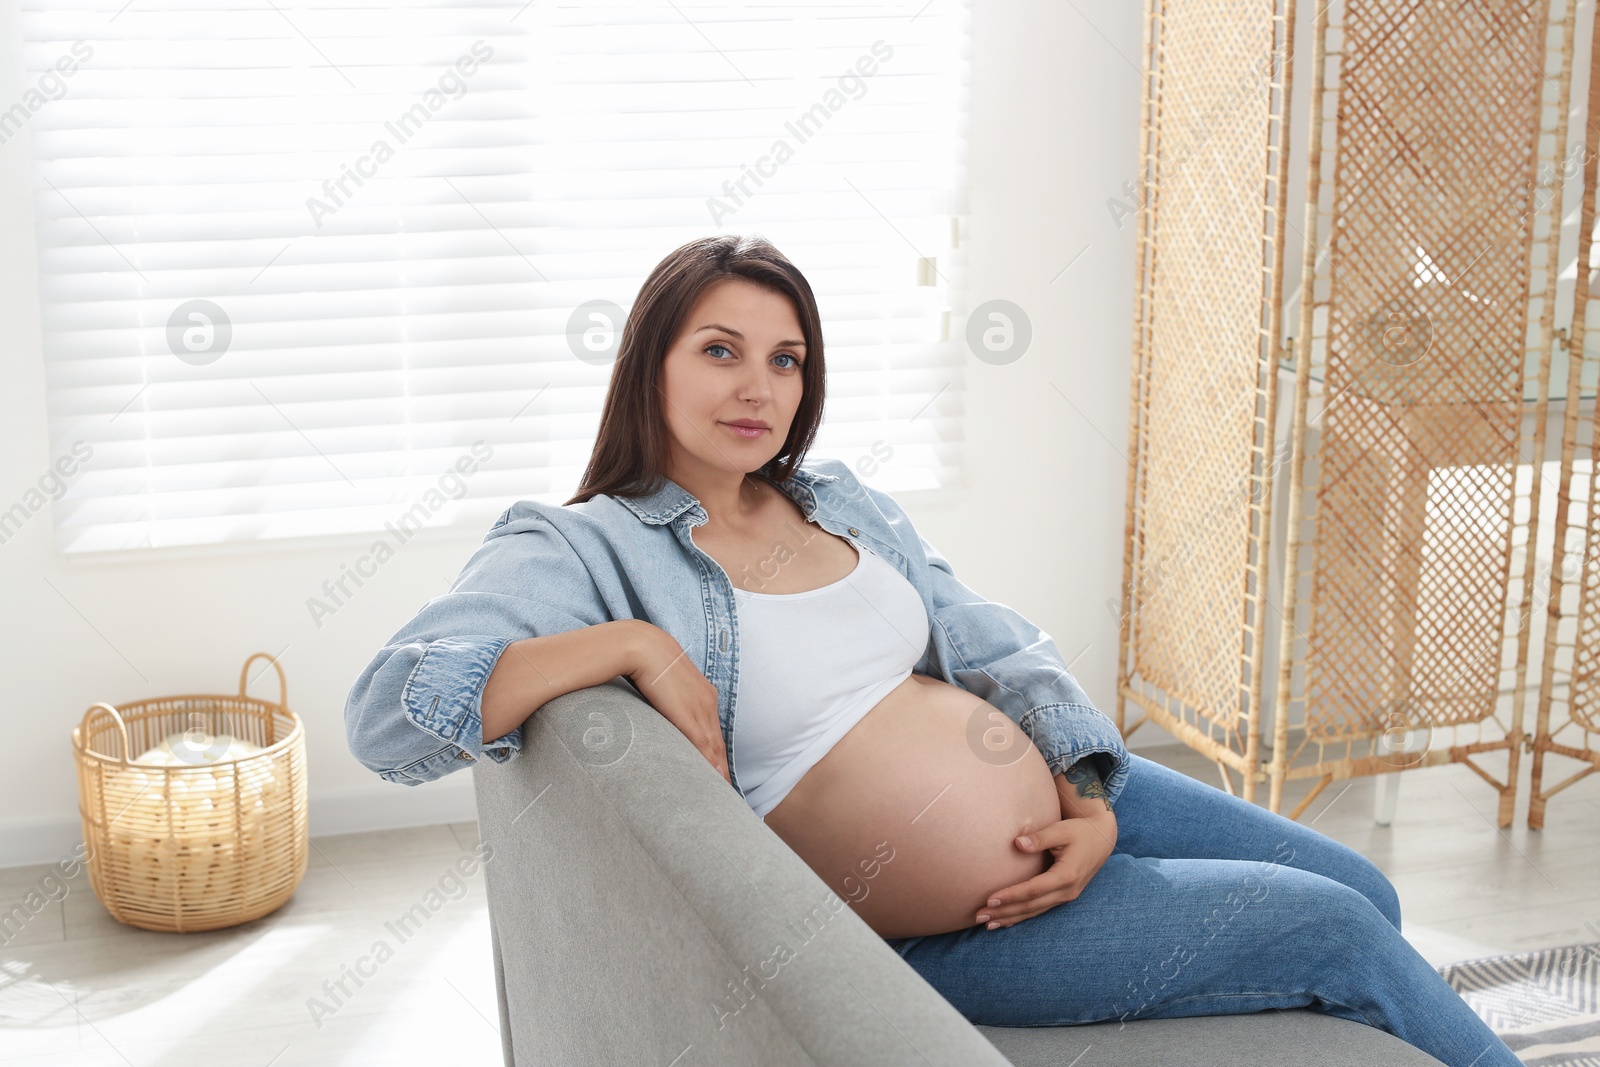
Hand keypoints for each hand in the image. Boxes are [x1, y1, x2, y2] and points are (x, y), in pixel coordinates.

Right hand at [625, 623, 728, 783]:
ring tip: (722, 792)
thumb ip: (664, 696)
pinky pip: (704, 746)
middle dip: (722, 767)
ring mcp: (700, 708)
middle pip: (718, 742)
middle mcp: (707, 701)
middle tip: (727, 790)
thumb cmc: (644, 660)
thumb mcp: (661, 680)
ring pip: (714, 747)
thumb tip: (655, 706)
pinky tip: (714, 780)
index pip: (713, 730)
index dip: (717, 752)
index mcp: (702, 693)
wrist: (641, 645)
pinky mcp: (689, 716)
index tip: (720, 772)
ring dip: (719, 771)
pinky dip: (710, 764)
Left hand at [974, 808, 1116, 929]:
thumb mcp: (1062, 830)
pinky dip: (1021, 916)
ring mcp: (1066, 896)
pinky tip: (1005, 922)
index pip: (1033, 889)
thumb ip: (1040, 837)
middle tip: (979, 917)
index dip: (1011, 896)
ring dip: (1010, 918)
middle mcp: (1067, 891)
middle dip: (1004, 913)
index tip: (990, 900)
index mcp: (1067, 875)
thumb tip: (1017, 843)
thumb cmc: (1080, 831)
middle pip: (1031, 906)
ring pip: (1034, 911)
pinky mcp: (1063, 896)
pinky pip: (1039, 909)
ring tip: (987, 924)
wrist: (1102, 840)